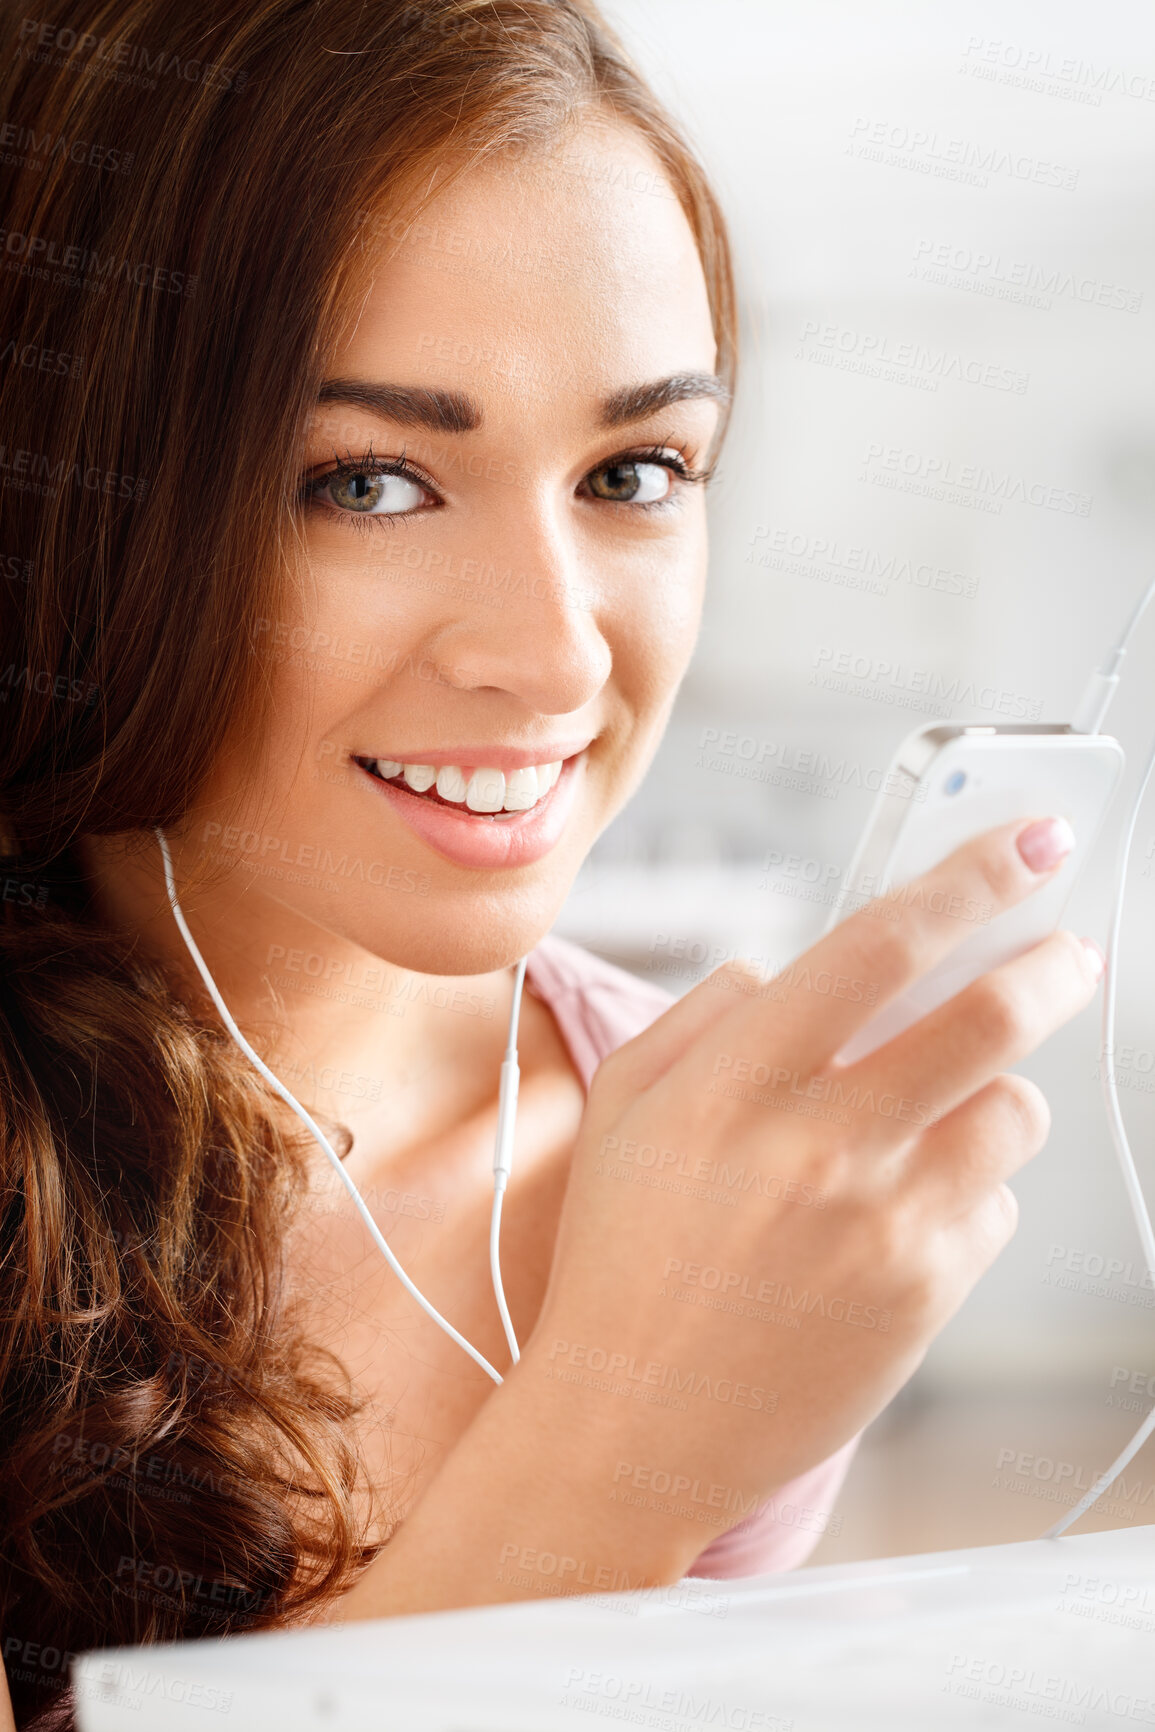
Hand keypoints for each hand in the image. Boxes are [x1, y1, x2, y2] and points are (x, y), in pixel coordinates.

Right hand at [515, 816, 1101, 1567]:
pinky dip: (964, 1191)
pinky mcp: (924, 1296)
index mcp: (734, 1082)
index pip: (880, 946)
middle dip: (1050, 965)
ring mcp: (881, 1225)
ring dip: (994, 1092)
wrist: (631, 1432)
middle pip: (987, 1019)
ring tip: (933, 1118)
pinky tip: (891, 1221)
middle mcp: (818, 1145)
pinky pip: (993, 1205)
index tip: (1028, 841)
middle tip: (1069, 951)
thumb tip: (788, 969)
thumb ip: (704, 1016)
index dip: (968, 879)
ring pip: (1011, 1111)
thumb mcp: (620, 1110)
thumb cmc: (621, 1262)